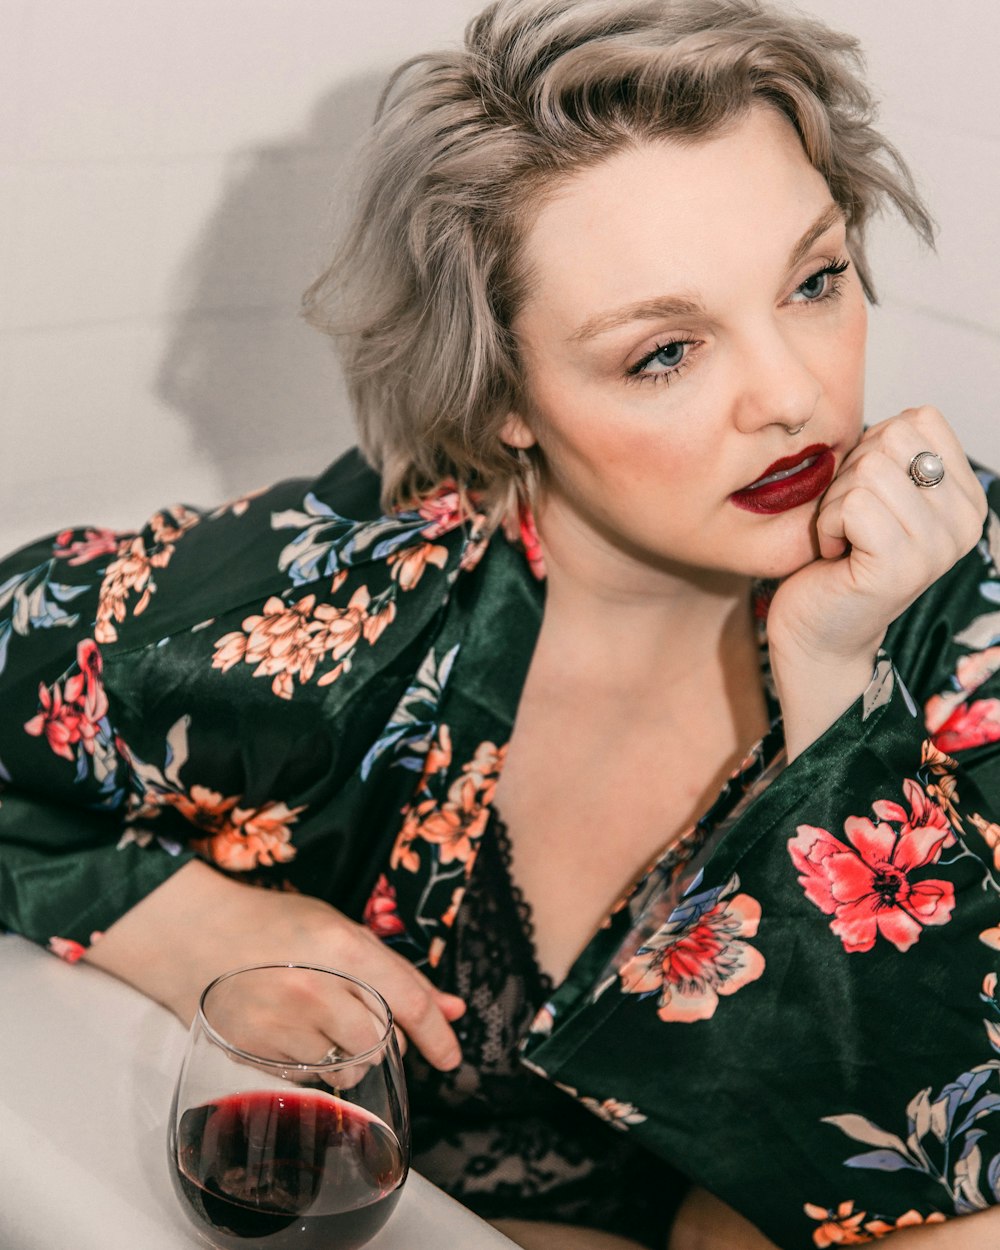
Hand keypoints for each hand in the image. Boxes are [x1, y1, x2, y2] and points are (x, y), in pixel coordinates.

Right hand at [84, 859, 465, 1069]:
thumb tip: (452, 1009)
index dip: (438, 1036)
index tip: (451, 1057)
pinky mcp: (257, 1054)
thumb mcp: (340, 931)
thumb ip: (397, 973)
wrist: (194, 936)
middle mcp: (318, 990)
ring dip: (346, 1056)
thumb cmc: (272, 926)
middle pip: (382, 1045)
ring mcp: (285, 1025)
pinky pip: (307, 1079)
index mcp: (344, 949)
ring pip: (346, 1069)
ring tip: (316, 1021)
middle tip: (356, 1017)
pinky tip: (289, 1031)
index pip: (409, 1004)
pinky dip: (310, 1064)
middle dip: (383, 1041)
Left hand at [767, 407, 986, 758]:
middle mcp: (964, 522)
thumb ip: (895, 454)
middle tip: (848, 521)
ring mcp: (937, 545)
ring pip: (868, 469)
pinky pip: (852, 503)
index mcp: (966, 497)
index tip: (866, 495)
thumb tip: (897, 418)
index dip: (873, 446)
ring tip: (843, 539)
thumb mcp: (877, 494)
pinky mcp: (901, 565)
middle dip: (851, 473)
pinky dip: (827, 524)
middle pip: (892, 439)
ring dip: (835, 502)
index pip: (921, 419)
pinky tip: (836, 555)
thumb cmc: (839, 558)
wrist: (819, 633)